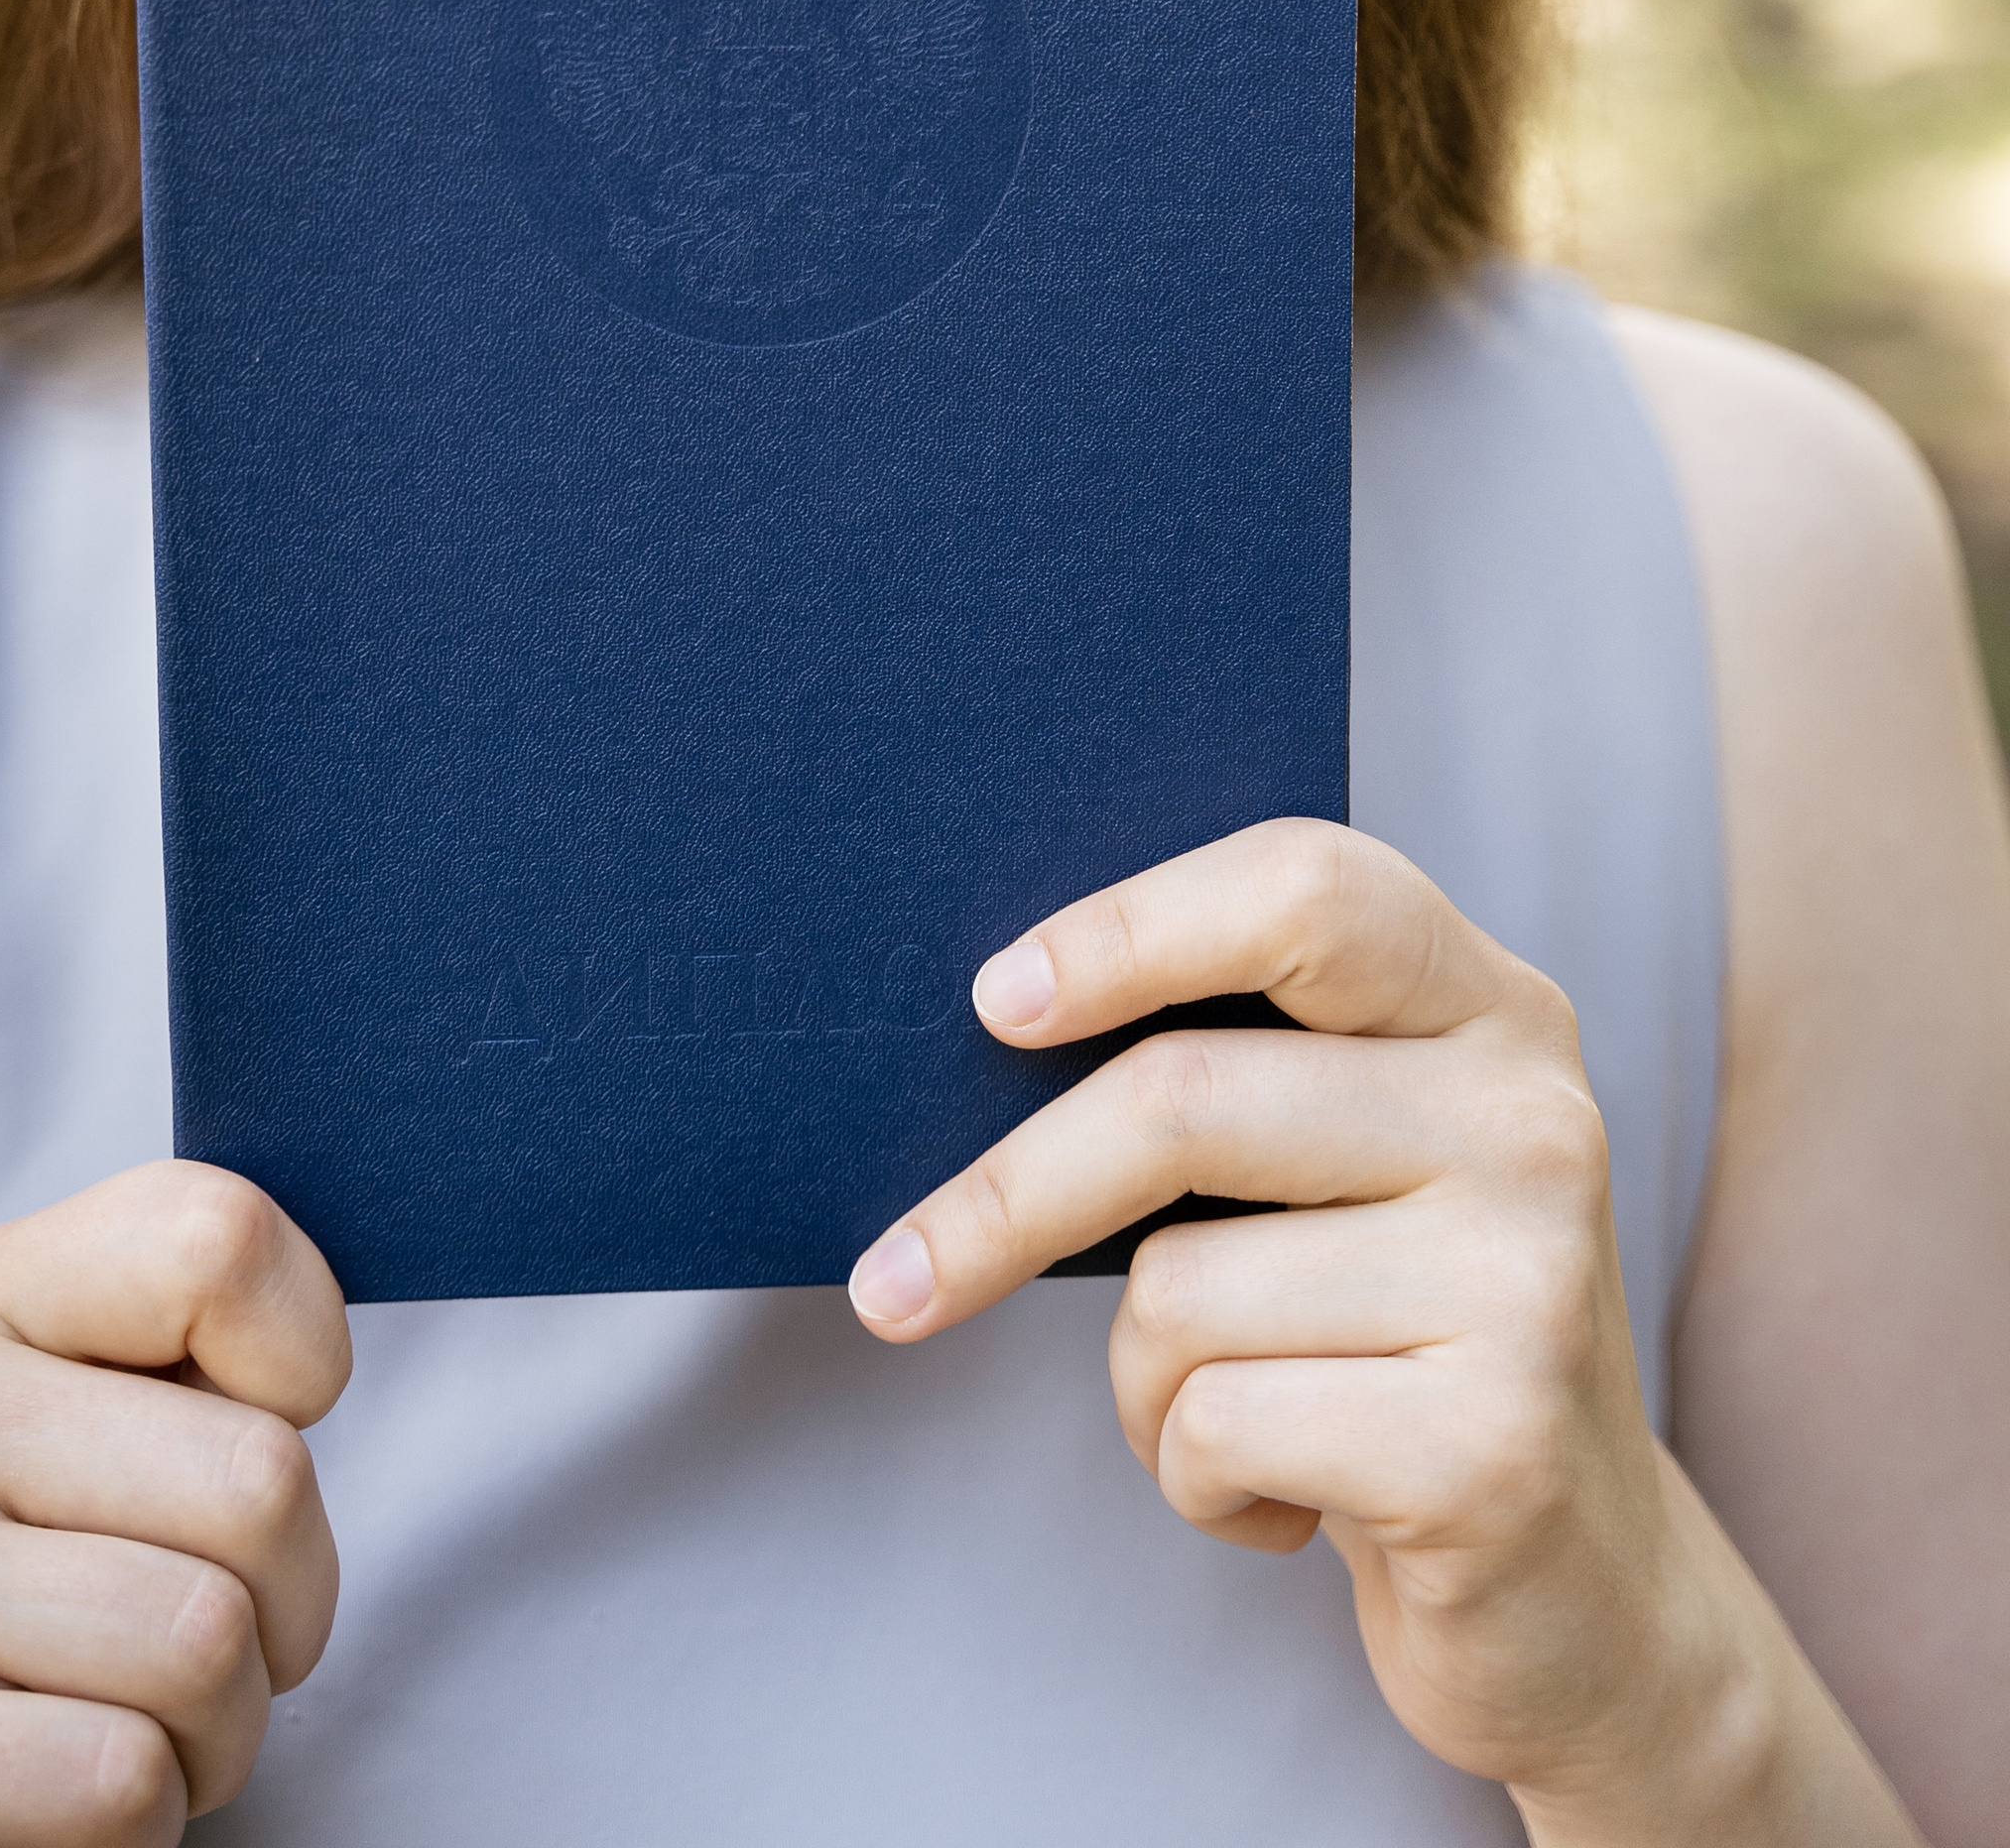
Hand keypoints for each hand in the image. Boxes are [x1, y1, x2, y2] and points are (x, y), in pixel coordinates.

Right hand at [0, 1161, 348, 1846]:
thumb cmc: (36, 1596)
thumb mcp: (107, 1423)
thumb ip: (206, 1340)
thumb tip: (316, 1348)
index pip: (221, 1243)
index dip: (305, 1363)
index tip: (242, 1440)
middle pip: (260, 1477)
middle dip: (284, 1603)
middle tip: (190, 1641)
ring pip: (205, 1641)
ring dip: (215, 1728)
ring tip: (123, 1720)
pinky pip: (122, 1778)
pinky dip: (138, 1820)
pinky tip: (54, 1799)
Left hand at [846, 824, 1814, 1827]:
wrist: (1590, 1595)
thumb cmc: (1398, 1343)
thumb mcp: (1358, 1170)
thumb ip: (1244, 1072)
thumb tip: (990, 1022)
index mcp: (1493, 1010)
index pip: (1302, 887)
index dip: (1130, 928)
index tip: (993, 1002)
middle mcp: (1533, 1118)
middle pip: (1184, 1097)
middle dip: (1007, 1199)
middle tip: (894, 1280)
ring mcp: (1527, 1279)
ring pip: (1178, 1288)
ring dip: (1145, 1387)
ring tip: (1239, 1422)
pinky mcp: (1492, 1446)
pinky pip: (1217, 1426)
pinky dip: (1197, 1484)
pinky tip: (1291, 1506)